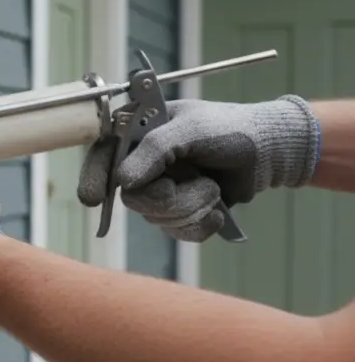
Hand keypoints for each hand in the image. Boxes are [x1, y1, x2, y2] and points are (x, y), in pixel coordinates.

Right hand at [77, 95, 319, 241]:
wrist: (270, 152)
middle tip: (201, 187)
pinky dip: (199, 226)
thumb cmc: (229, 129)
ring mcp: (161, 189)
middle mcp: (143, 164)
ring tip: (214, 190)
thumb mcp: (190, 129)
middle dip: (168, 199)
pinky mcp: (179, 212)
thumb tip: (123, 181)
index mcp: (138, 134)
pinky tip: (218, 211)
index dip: (92, 178)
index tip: (92, 199)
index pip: (102, 157)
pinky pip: (175, 232)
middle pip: (131, 198)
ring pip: (154, 218)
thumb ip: (154, 149)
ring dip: (191, 209)